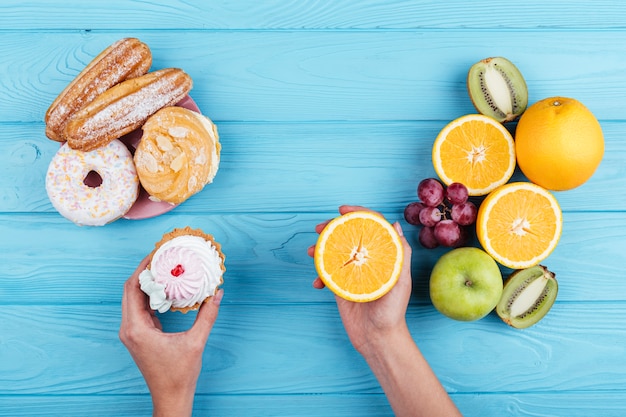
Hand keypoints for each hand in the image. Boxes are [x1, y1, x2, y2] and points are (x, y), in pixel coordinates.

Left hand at [119, 256, 223, 416]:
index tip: (156, 253)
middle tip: (161, 256)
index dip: (142, 268)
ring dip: (147, 283)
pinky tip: (166, 288)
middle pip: (130, 291)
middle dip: (144, 271)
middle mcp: (129, 329)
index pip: (132, 289)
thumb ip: (207, 316)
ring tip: (164, 268)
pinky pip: (141, 309)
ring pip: (134, 299)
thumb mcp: (196, 342)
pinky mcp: (139, 336)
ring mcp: (133, 333)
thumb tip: (217, 293)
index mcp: (137, 328)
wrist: (171, 397)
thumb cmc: (179, 374)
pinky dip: (150, 296)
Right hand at [307, 205, 412, 355]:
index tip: (342, 210)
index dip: (357, 214)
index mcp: (382, 256)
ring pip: (334, 252)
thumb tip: (395, 224)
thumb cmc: (393, 312)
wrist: (377, 339)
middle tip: (318, 228)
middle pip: (349, 236)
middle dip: (331, 228)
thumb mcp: (402, 282)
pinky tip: (316, 282)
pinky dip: (319, 275)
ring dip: (320, 249)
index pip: (371, 227)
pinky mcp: (341, 287)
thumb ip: (400, 254)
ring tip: (311, 251)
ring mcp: (352, 273)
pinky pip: (326, 275)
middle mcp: (367, 261)